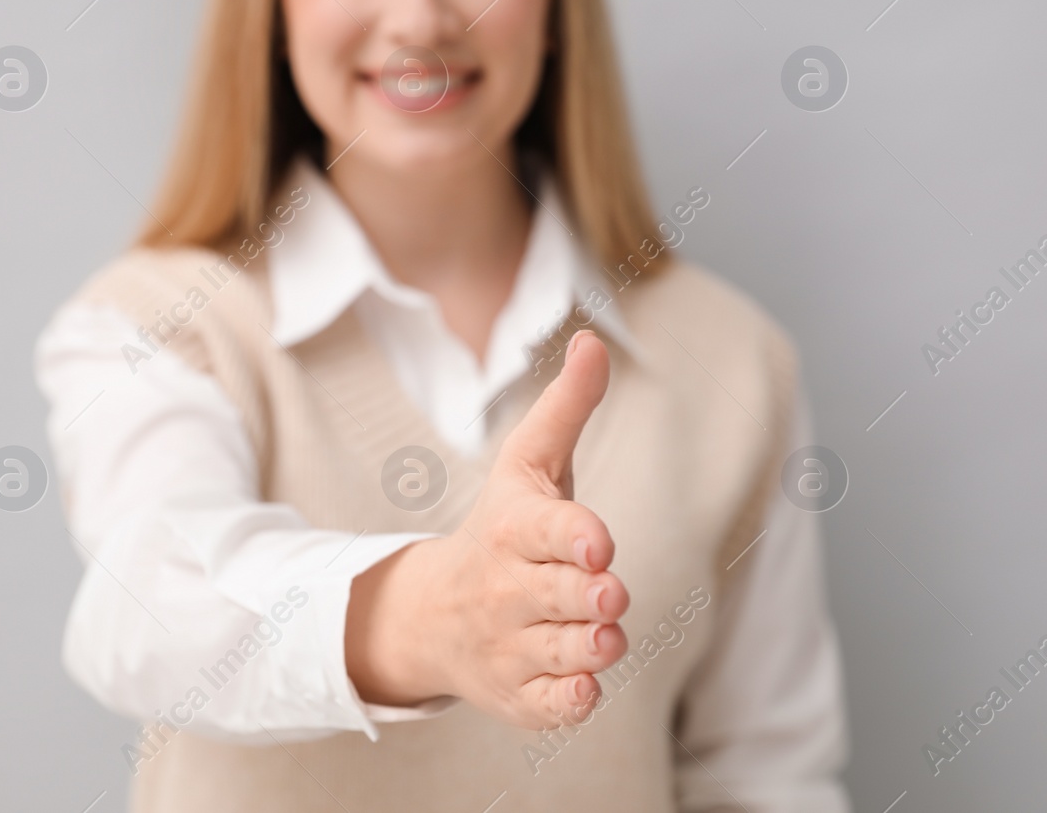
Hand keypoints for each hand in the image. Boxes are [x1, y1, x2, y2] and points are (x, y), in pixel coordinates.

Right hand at [344, 329, 629, 729]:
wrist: (434, 614)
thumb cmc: (503, 528)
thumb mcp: (529, 463)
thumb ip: (567, 406)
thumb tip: (593, 339)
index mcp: (513, 529)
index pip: (544, 530)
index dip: (572, 535)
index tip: (598, 541)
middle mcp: (506, 589)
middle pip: (551, 594)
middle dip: (583, 596)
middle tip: (611, 594)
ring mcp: (510, 645)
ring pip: (552, 651)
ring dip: (583, 649)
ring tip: (607, 638)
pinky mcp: (519, 694)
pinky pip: (546, 706)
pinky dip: (564, 702)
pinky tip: (585, 687)